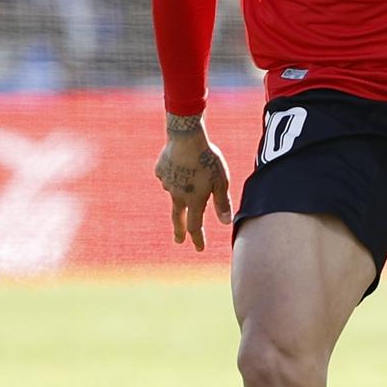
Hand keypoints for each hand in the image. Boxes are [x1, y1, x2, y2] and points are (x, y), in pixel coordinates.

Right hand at [154, 121, 232, 251]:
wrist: (185, 137)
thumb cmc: (208, 159)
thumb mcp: (221, 181)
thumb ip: (222, 202)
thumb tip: (226, 223)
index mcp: (194, 199)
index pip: (195, 226)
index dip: (198, 238)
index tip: (199, 248)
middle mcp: (177, 195)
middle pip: (177, 217)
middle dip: (179, 230)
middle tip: (179, 241)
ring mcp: (166, 183)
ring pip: (175, 191)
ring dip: (182, 188)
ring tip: (193, 171)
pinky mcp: (160, 170)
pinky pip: (169, 175)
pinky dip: (175, 172)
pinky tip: (182, 161)